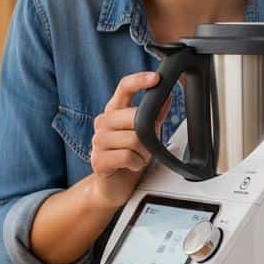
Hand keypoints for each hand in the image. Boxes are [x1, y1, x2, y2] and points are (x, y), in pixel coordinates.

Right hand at [88, 72, 169, 208]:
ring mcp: (97, 141)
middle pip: (134, 116)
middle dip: (148, 135)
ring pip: (134, 139)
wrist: (114, 186)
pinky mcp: (98, 160)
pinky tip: (132, 166)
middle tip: (147, 146)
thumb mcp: (145, 133)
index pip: (124, 88)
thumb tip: (166, 96)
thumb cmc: (128, 156)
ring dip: (143, 152)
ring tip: (138, 157)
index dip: (139, 80)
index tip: (156, 78)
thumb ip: (154, 114)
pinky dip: (136, 163)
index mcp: (114, 111)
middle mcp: (103, 122)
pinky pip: (127, 156)